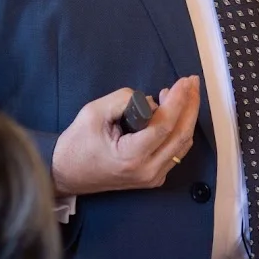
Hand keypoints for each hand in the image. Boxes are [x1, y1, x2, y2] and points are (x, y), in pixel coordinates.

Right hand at [51, 76, 199, 197]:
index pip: (164, 126)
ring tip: (184, 91)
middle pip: (181, 135)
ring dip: (187, 116)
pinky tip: (173, 111)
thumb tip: (152, 100)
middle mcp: (147, 171)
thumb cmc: (78, 142)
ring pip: (182, 144)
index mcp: (131, 157)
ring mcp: (152, 177)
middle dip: (190, 105)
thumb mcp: (95, 111)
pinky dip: (179, 129)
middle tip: (192, 81)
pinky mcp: (153, 177)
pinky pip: (175, 151)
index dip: (178, 101)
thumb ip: (125, 100)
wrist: (67, 172)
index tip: (184, 81)